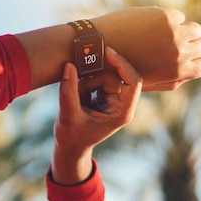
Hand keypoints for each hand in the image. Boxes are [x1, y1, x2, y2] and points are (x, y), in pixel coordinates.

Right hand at [51, 47, 142, 184]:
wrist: (70, 147)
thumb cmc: (72, 137)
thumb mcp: (67, 115)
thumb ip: (68, 91)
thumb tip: (69, 66)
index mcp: (122, 113)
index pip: (133, 82)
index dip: (122, 64)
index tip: (107, 53)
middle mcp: (121, 105)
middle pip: (115, 77)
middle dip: (95, 77)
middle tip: (80, 74)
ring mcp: (113, 100)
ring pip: (104, 77)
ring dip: (86, 83)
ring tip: (76, 99)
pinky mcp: (104, 97)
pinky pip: (96, 80)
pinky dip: (84, 85)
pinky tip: (79, 99)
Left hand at [94, 7, 200, 90]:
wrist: (101, 49)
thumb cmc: (123, 69)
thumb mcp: (151, 82)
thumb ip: (173, 79)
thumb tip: (192, 69)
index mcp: (178, 72)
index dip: (196, 60)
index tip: (186, 57)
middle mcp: (180, 54)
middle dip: (192, 44)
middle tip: (176, 43)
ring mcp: (174, 34)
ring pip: (195, 29)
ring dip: (184, 30)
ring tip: (167, 33)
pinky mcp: (166, 17)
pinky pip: (179, 16)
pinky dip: (169, 20)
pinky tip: (152, 24)